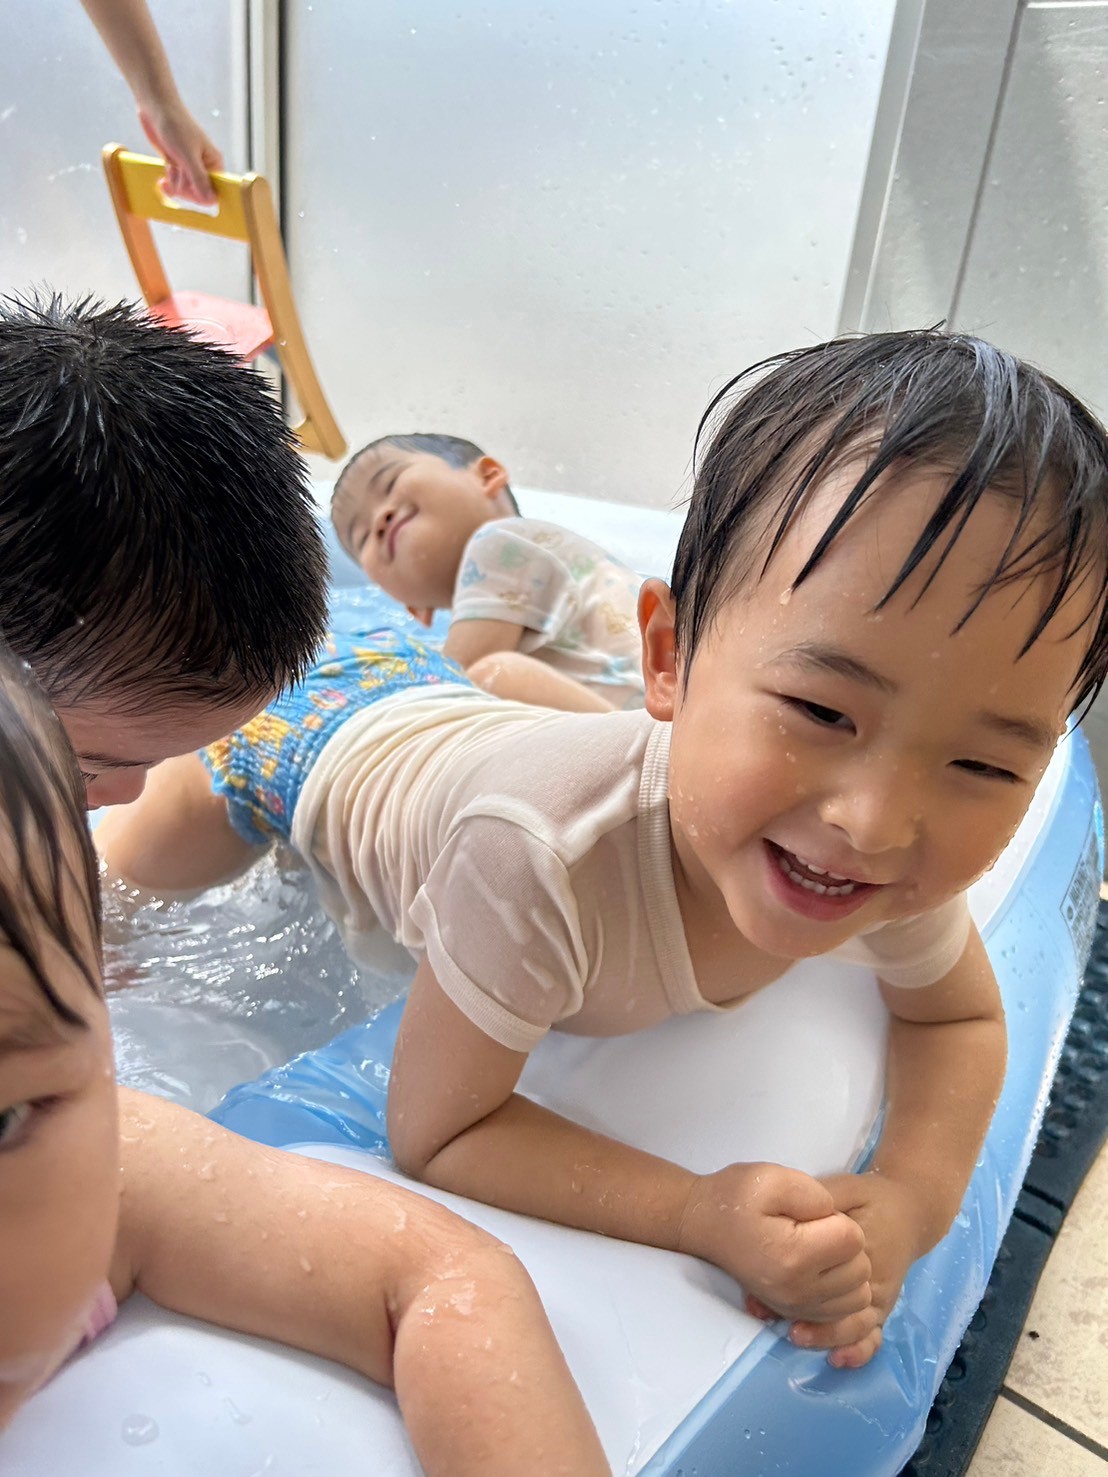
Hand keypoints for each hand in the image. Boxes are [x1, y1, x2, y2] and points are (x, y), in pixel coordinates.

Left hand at [138, 99, 222, 204]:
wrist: (157, 108)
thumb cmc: (176, 126)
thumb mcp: (188, 155)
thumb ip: (199, 179)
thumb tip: (211, 200)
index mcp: (214, 163)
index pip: (215, 191)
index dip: (202, 195)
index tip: (189, 189)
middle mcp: (204, 167)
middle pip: (198, 193)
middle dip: (185, 187)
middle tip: (177, 173)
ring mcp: (190, 167)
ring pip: (185, 190)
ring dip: (175, 182)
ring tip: (171, 166)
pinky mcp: (177, 165)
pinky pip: (175, 184)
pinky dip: (168, 184)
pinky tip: (162, 182)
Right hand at [677, 1162, 872, 1324]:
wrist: (704, 1223)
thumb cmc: (737, 1196)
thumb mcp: (773, 1177)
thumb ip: (814, 1194)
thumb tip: (837, 1218)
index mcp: (794, 1256)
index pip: (854, 1239)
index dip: (839, 1217)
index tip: (812, 1212)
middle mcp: (798, 1291)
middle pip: (860, 1269)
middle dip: (847, 1244)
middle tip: (816, 1229)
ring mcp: (796, 1307)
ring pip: (858, 1295)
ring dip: (848, 1270)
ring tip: (821, 1249)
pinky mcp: (795, 1313)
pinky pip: (844, 1312)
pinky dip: (842, 1292)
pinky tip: (821, 1271)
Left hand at [776, 1171, 922, 1367]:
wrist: (911, 1211)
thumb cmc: (872, 1199)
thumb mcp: (846, 1189)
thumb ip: (821, 1197)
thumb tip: (788, 1206)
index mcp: (859, 1245)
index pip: (825, 1263)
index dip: (795, 1274)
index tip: (767, 1285)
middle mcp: (871, 1276)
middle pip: (837, 1301)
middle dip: (804, 1312)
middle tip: (775, 1318)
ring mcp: (878, 1296)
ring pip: (854, 1324)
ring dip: (825, 1335)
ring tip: (798, 1336)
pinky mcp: (881, 1306)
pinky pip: (873, 1334)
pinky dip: (858, 1350)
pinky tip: (837, 1360)